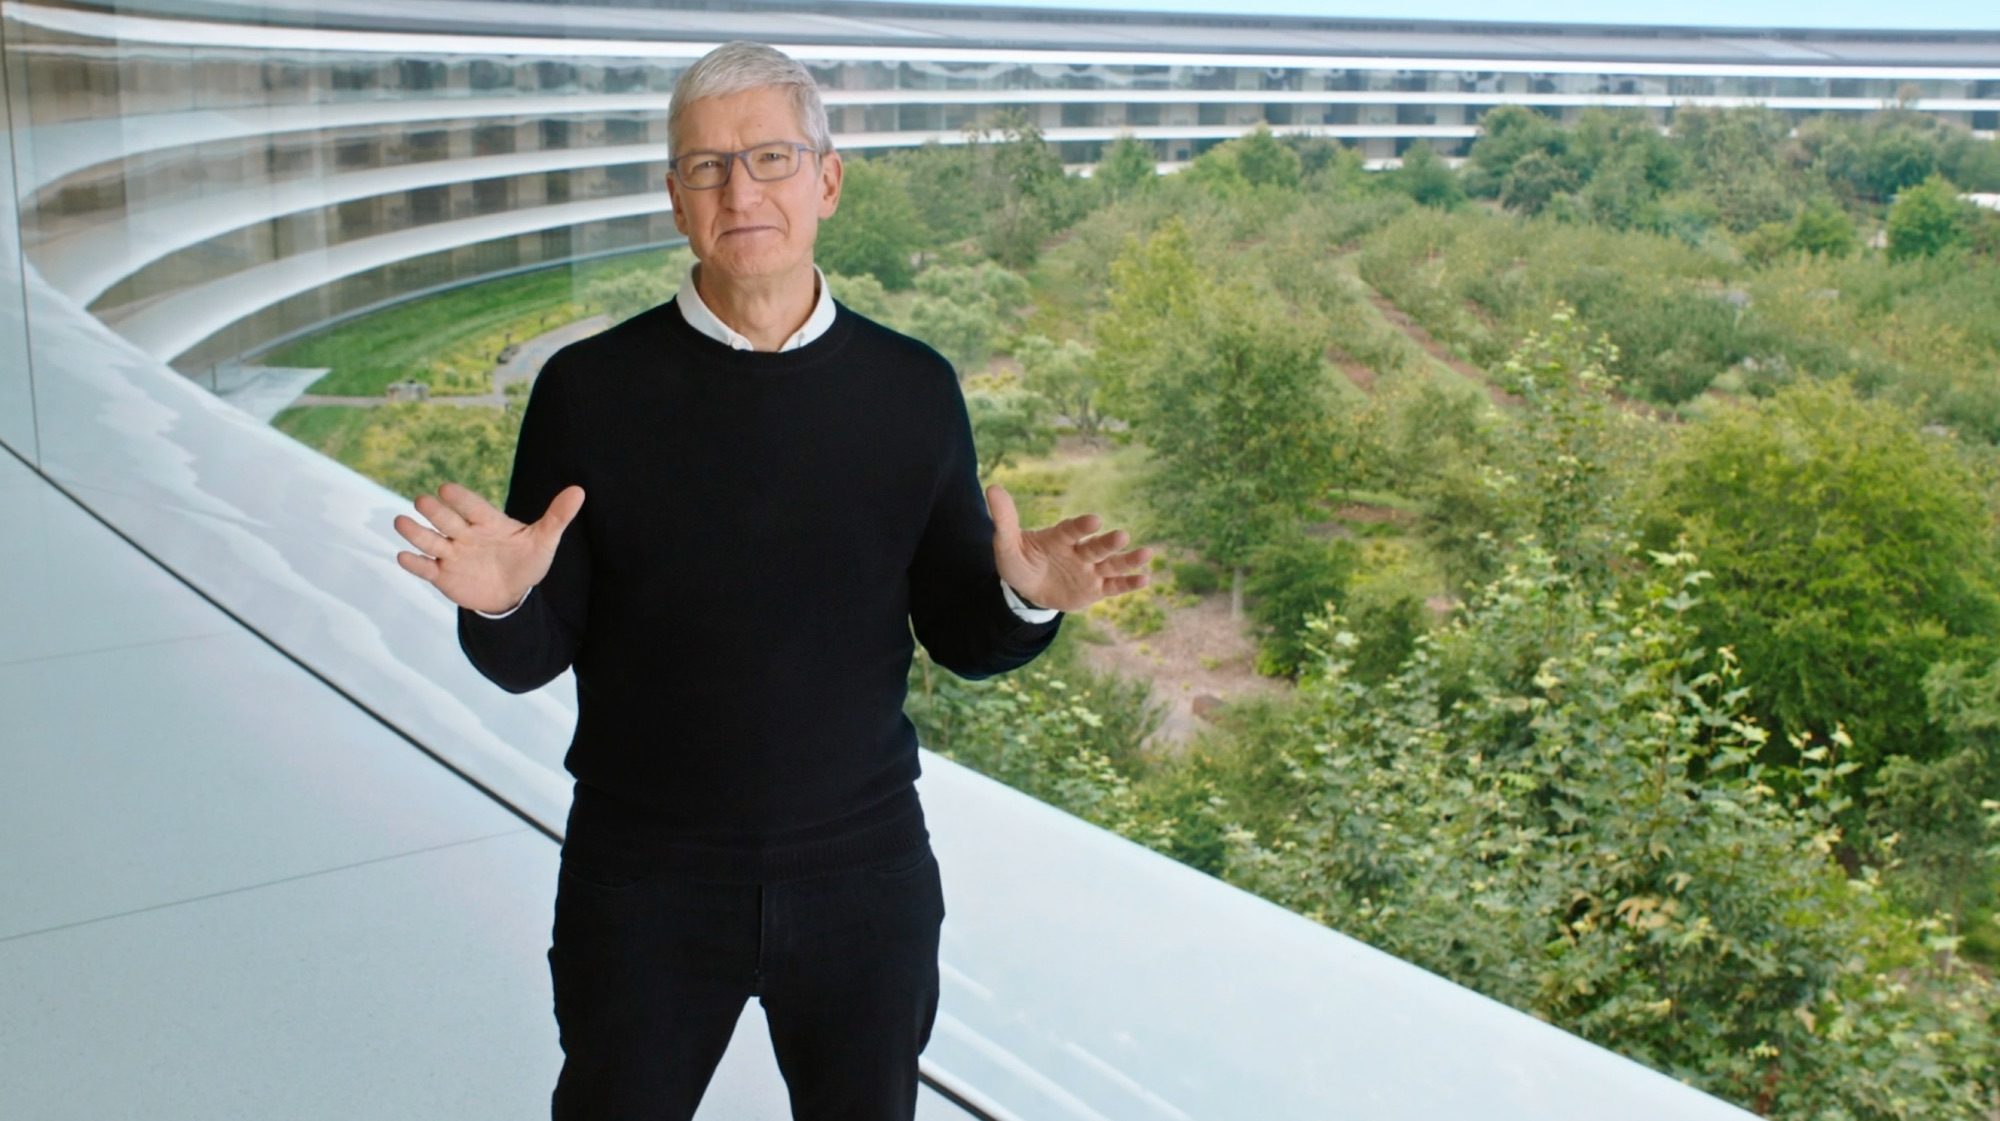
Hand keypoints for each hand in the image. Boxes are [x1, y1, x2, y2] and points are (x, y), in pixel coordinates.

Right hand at [393, 482, 583, 614]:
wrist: (511, 594)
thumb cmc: (526, 562)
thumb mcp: (544, 541)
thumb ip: (557, 517)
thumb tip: (579, 491)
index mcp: (487, 522)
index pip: (472, 506)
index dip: (461, 499)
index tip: (447, 489)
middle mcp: (465, 534)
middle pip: (447, 520)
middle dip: (435, 512)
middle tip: (423, 501)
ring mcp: (452, 554)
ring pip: (430, 541)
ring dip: (416, 533)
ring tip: (401, 522)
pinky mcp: (442, 575)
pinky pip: (426, 569)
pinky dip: (414, 564)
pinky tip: (403, 557)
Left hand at [988, 484, 1151, 612]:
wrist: (1028, 590)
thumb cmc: (1019, 562)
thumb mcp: (1006, 544)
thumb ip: (1005, 519)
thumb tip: (992, 487)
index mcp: (1059, 538)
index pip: (1072, 530)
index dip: (1082, 526)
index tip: (1094, 520)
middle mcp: (1079, 552)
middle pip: (1096, 547)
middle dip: (1108, 542)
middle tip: (1122, 536)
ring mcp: (1089, 570)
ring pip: (1111, 564)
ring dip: (1128, 560)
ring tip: (1146, 554)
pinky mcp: (1095, 589)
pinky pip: (1114, 587)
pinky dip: (1129, 583)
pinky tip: (1145, 578)